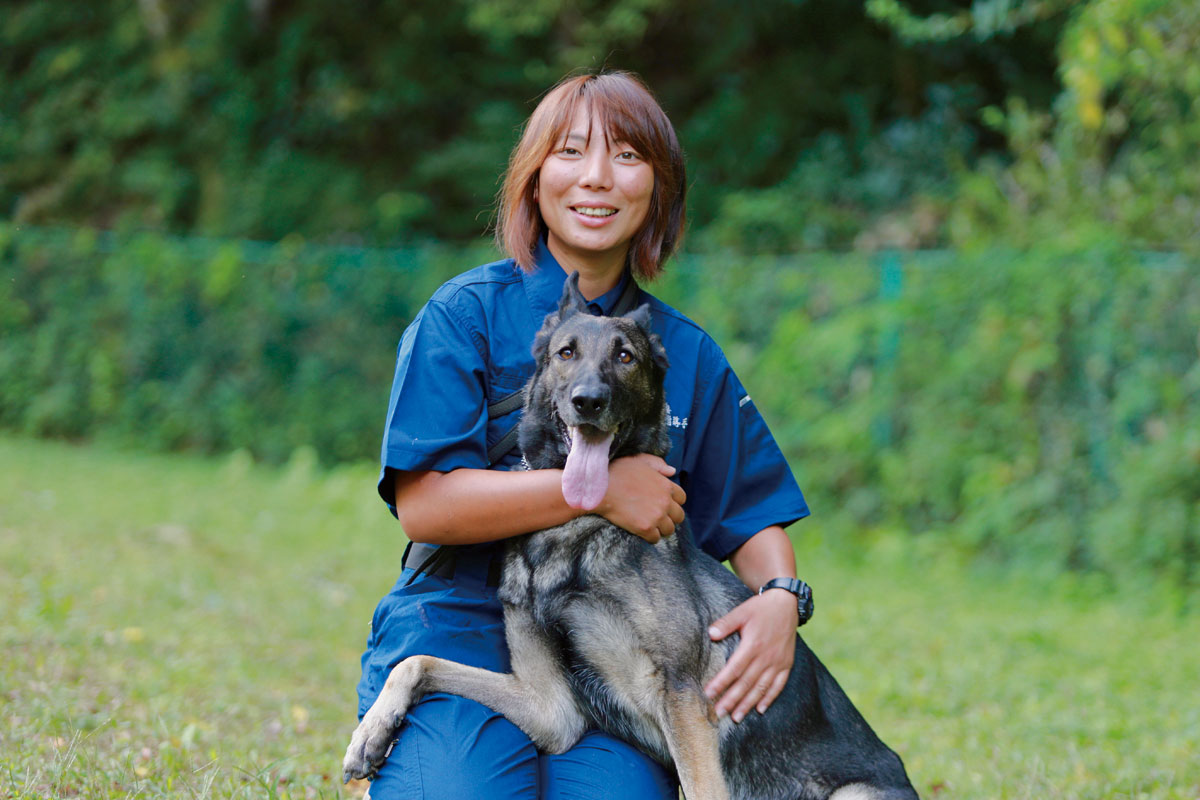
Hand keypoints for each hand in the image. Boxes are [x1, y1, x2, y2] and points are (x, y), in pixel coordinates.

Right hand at [594, 454, 685, 543]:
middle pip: (679, 516)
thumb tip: (672, 471)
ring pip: (669, 530)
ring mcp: (656, 516)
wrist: (600, 488)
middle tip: (658, 517)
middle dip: (670, 517)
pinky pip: (655, 539)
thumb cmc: (617, 471)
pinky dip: (650, 537)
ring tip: (650, 526)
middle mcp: (665, 502)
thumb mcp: (640, 461)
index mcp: (666, 485)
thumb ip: (658, 464)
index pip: (682, 498)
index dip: (674, 502)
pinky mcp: (645, 528)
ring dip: (661, 529)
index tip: (664, 504)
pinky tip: (642, 532)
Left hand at [703, 589, 797, 721]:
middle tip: (718, 713)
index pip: (734, 669)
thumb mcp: (741, 611)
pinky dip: (770, 698)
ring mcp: (778, 662)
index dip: (721, 683)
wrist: (787, 604)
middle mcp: (766, 657)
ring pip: (761, 688)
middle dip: (731, 700)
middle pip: (746, 683)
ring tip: (736, 717)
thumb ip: (726, 623)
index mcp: (753, 644)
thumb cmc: (761, 608)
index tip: (708, 694)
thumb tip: (711, 634)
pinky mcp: (787, 664)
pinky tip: (760, 709)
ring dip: (748, 704)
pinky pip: (778, 685)